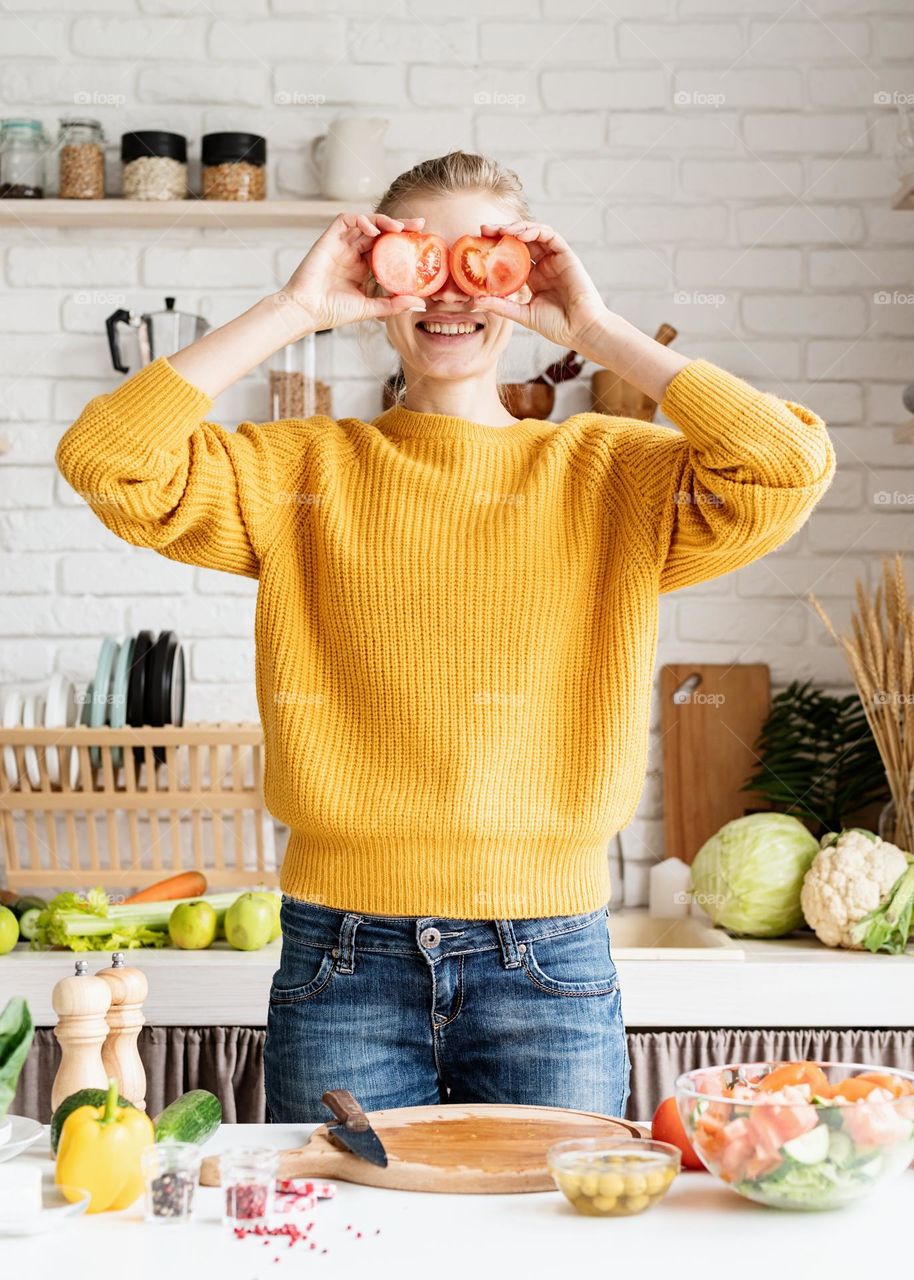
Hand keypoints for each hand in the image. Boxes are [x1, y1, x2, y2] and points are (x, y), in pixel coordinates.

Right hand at [274, 212, 427, 337]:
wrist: (307, 311)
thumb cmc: (333, 312)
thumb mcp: (371, 308)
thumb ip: (394, 304)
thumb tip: (421, 304)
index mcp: (364, 268)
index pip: (388, 248)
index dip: (404, 242)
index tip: (423, 241)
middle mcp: (354, 253)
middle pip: (381, 232)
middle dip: (401, 226)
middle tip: (420, 226)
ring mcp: (342, 245)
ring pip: (366, 222)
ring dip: (384, 220)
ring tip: (400, 227)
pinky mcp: (329, 238)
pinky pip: (346, 220)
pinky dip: (361, 220)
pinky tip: (374, 230)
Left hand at [473, 221, 609, 353]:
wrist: (580, 329)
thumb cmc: (556, 325)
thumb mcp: (522, 314)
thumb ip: (500, 305)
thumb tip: (474, 300)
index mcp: (532, 278)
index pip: (511, 257)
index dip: (496, 248)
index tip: (479, 245)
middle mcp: (542, 266)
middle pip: (520, 241)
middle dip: (502, 232)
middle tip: (484, 229)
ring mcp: (554, 259)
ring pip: (534, 234)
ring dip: (517, 228)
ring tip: (500, 229)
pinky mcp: (566, 255)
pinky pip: (550, 236)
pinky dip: (535, 231)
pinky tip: (520, 234)